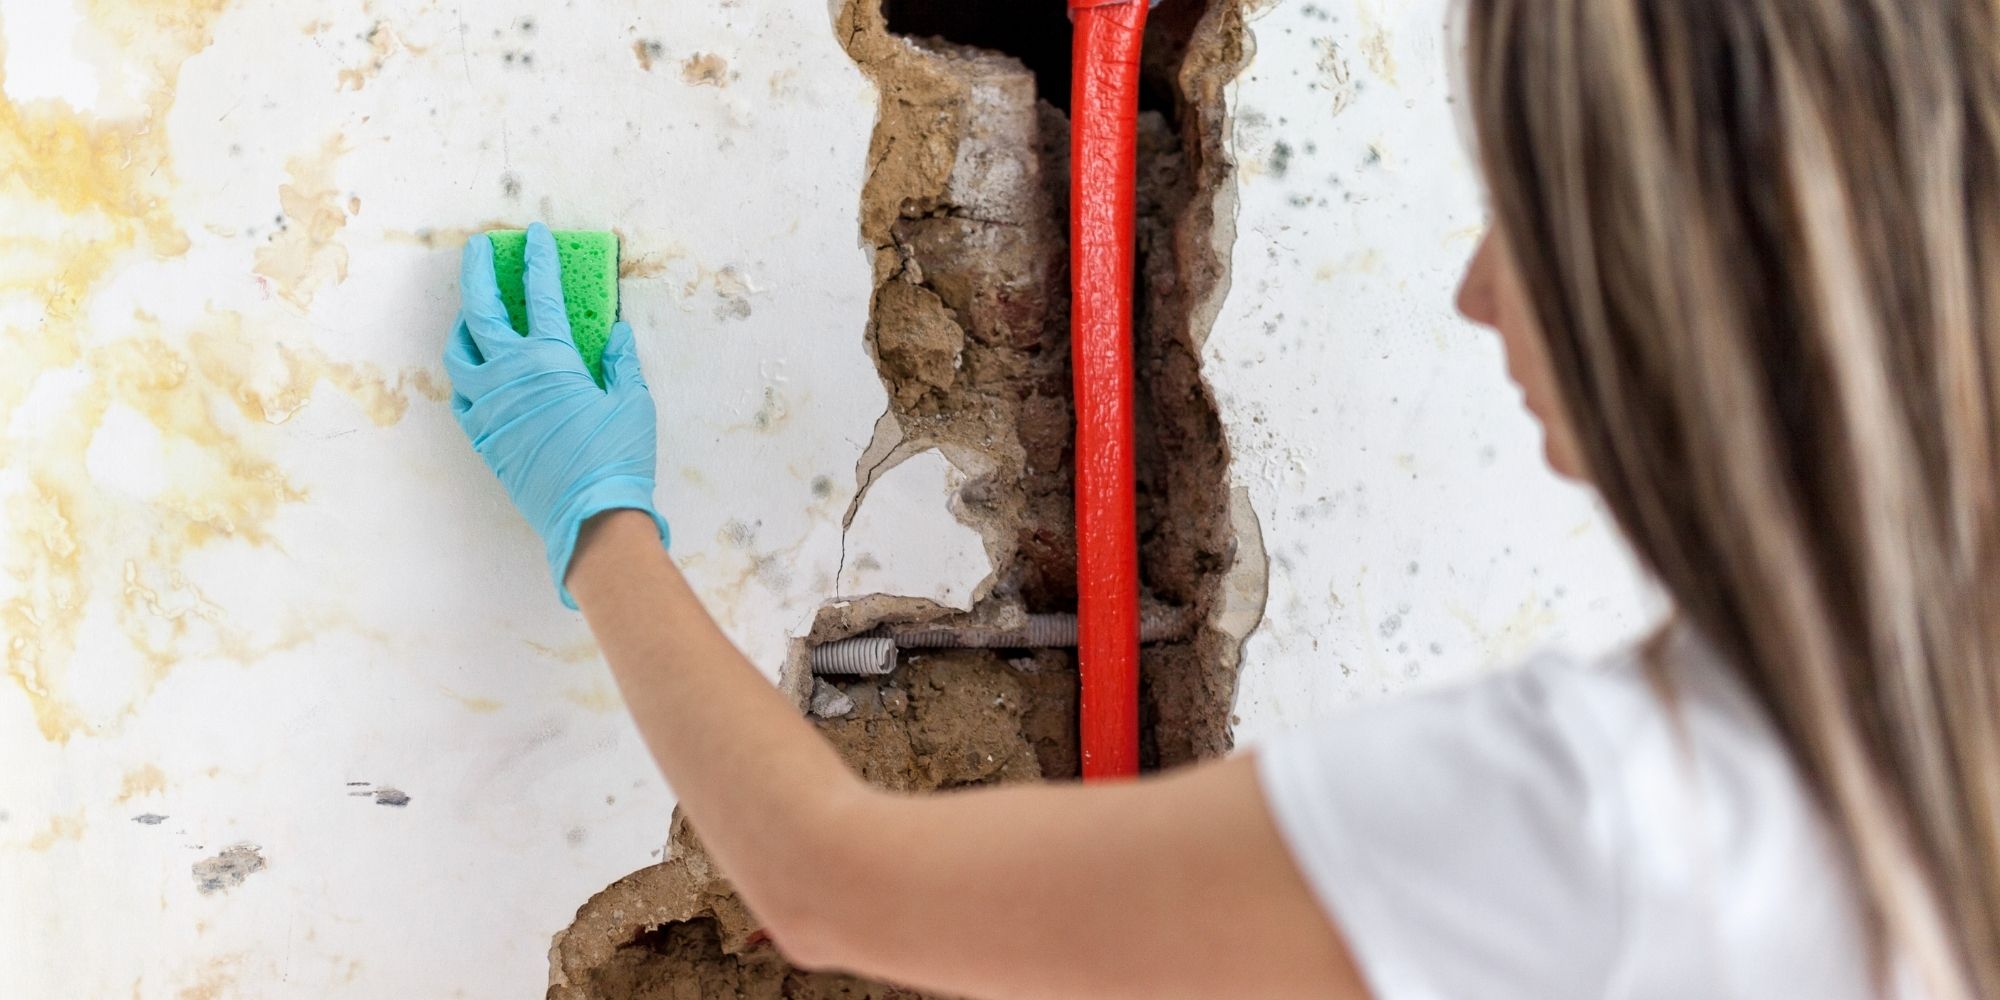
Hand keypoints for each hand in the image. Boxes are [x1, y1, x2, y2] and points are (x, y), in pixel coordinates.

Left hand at [444, 222, 668, 608]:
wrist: (590, 518)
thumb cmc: (617, 458)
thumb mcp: (633, 402)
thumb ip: (621, 362)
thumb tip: (615, 334)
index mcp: (550, 360)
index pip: (540, 294)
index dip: (539, 259)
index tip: (536, 235)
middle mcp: (510, 375)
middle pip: (480, 310)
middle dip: (478, 271)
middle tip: (480, 248)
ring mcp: (490, 406)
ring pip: (459, 352)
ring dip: (464, 324)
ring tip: (474, 313)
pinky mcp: (483, 436)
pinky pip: (463, 394)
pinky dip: (467, 374)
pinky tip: (478, 371)